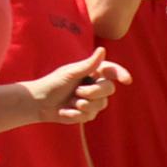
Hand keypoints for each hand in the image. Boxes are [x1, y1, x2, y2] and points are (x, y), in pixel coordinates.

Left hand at [10, 52, 126, 126]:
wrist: (39, 103)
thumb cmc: (53, 83)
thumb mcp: (70, 73)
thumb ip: (88, 64)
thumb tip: (102, 50)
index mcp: (93, 71)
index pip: (112, 71)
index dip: (121, 74)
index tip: (126, 80)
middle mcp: (96, 85)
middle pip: (109, 89)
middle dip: (94, 92)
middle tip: (78, 92)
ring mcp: (93, 100)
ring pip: (102, 104)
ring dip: (84, 104)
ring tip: (70, 102)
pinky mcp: (87, 113)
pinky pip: (90, 115)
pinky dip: (76, 114)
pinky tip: (64, 111)